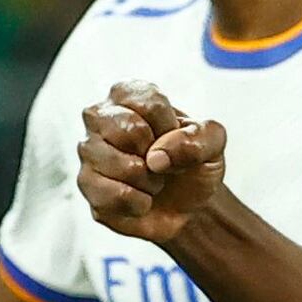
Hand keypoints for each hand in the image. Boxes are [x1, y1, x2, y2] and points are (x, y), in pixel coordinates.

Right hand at [74, 81, 229, 248]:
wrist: (187, 206)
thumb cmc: (191, 164)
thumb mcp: (213, 143)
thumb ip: (199, 137)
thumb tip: (157, 157)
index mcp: (128, 95)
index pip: (149, 103)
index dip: (171, 129)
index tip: (174, 138)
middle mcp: (101, 118)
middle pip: (129, 130)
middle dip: (157, 154)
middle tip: (161, 163)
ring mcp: (89, 152)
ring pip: (118, 165)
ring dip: (149, 181)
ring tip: (152, 181)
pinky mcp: (88, 186)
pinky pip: (111, 196)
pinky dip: (138, 203)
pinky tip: (142, 200)